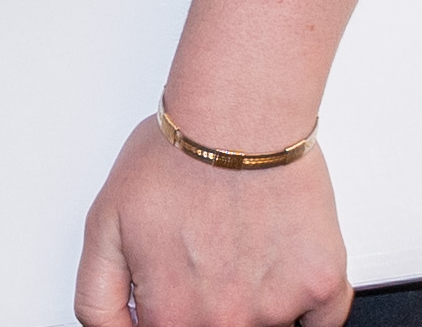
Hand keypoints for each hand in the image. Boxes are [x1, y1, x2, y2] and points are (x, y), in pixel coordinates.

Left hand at [79, 112, 354, 326]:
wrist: (238, 114)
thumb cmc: (176, 157)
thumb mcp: (103, 225)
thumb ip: (99, 300)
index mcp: (174, 316)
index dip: (171, 306)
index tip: (179, 282)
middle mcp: (228, 321)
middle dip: (212, 299)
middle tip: (210, 252)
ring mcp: (278, 308)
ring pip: (267, 322)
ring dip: (255, 293)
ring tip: (241, 238)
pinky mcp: (321, 284)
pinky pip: (319, 319)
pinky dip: (304, 295)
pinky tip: (280, 251)